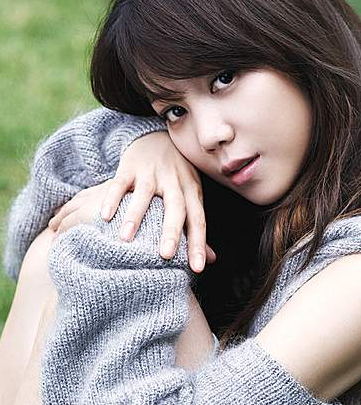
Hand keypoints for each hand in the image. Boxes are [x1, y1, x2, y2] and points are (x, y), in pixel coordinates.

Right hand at [57, 131, 214, 272]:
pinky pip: (120, 182)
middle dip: (172, 231)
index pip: (198, 219)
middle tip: (165, 255)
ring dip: (136, 215)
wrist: (159, 136)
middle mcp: (174, 181)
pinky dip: (113, 197)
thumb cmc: (178, 176)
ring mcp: (152, 172)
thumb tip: (212, 260)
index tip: (198, 267)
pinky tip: (105, 216)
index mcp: (192, 191)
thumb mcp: (191, 195)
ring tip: (125, 239)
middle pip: (176, 207)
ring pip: (146, 194)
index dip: (199, 243)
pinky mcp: (130, 165)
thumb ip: (197, 227)